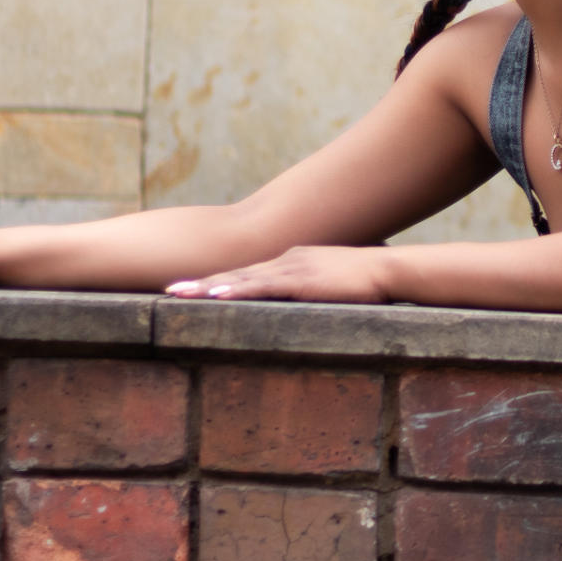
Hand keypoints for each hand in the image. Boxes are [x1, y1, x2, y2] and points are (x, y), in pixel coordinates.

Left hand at [164, 246, 392, 304]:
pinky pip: (261, 287)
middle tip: (170, 291)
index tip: (192, 289)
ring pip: (241, 279)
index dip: (219, 281)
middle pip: (236, 273)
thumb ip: (317, 288)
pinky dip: (235, 291)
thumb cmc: (370, 280)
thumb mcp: (335, 281)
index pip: (249, 272)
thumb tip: (311, 301)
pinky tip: (215, 297)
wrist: (391, 269)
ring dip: (207, 287)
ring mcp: (293, 267)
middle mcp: (287, 259)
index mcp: (294, 260)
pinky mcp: (301, 280)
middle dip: (201, 283)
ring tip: (177, 295)